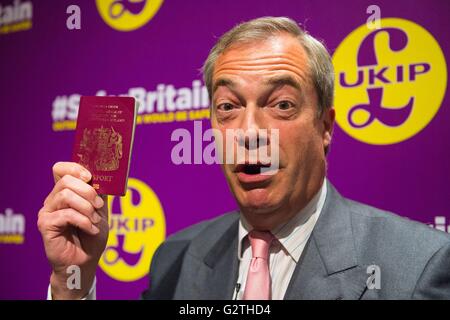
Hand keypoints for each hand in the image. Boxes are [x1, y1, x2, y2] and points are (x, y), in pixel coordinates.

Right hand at [38, 162, 108, 298]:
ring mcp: (48, 211)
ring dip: (87, 207)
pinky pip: (66, 214)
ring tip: (96, 220)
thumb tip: (103, 177)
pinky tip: (91, 229)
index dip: (74, 168)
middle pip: (65, 180)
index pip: (60, 169)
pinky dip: (84, 221)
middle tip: (99, 205)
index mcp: (65, 192)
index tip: (90, 177)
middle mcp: (53, 199)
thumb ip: (99, 193)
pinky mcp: (46, 225)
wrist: (86, 261)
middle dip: (87, 191)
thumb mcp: (101, 210)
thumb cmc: (92, 236)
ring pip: (66, 195)